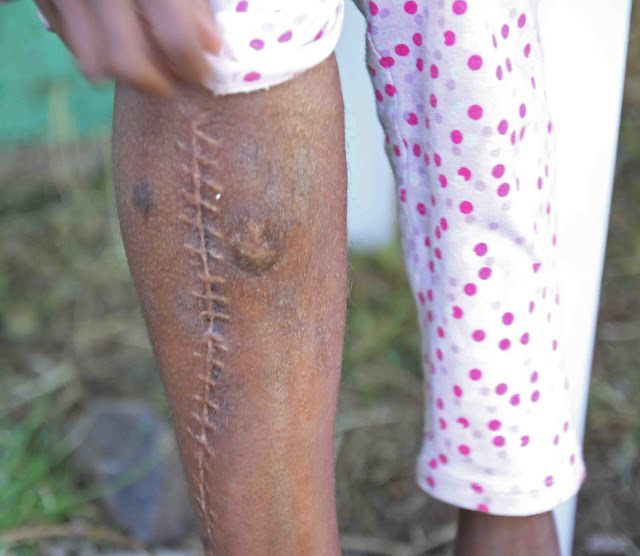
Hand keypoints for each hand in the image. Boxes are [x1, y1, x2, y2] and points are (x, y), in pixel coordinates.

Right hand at [34, 0, 221, 95]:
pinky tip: (117, 43)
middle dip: (157, 85)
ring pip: (95, 64)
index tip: (204, 75)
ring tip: (147, 67)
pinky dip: (98, 56)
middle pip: (129, 63)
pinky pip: (73, 46)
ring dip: (125, 77)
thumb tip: (211, 46)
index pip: (176, 40)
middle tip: (173, 84)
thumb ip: (194, 0)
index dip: (195, 67)